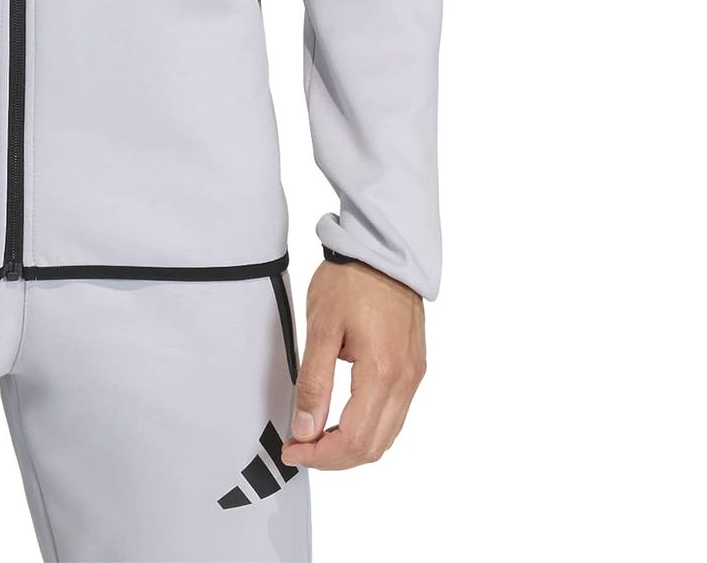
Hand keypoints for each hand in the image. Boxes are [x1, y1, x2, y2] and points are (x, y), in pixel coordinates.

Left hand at [281, 254, 425, 467]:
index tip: (292, 450)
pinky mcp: (414, 368)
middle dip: (334, 457)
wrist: (382, 249)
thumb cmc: (351, 279)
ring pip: (386, 436)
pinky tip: (341, 419)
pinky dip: (367, 428)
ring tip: (315, 437)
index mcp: (383, 371)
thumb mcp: (321, 327)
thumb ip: (314, 383)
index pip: (354, 439)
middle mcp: (406, 380)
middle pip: (373, 447)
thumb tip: (304, 429)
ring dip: (351, 446)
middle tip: (299, 448)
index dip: (320, 455)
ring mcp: (414, 376)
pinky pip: (394, 416)